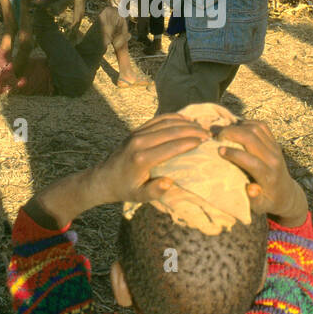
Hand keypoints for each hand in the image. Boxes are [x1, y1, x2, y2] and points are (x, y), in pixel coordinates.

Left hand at [89, 114, 212, 206]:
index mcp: (142, 158)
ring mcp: (138, 133)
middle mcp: (140, 142)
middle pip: (171, 131)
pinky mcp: (137, 130)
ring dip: (186, 123)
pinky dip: (174, 117)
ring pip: (166, 122)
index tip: (205, 142)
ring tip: (201, 127)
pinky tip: (186, 120)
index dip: (190, 142)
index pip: (172, 146)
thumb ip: (155, 191)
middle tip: (208, 134)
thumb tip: (169, 182)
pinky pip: (158, 119)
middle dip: (192, 131)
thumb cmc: (126, 189)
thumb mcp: (140, 196)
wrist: (104, 178)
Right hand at [216, 120, 307, 225]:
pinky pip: (261, 126)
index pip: (251, 161)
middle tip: (217, 136)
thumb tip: (251, 188)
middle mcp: (274, 160)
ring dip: (238, 126)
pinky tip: (236, 128)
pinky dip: (247, 123)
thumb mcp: (260, 207)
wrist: (287, 193)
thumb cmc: (268, 201)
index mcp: (268, 177)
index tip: (219, 150)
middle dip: (232, 133)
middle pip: (252, 138)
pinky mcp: (275, 142)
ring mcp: (275, 149)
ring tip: (224, 132)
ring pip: (256, 128)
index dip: (234, 154)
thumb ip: (254, 199)